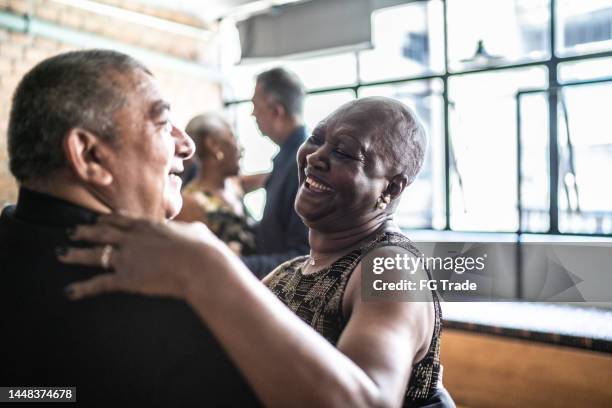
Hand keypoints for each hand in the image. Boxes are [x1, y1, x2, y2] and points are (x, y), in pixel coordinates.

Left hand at [58, 213, 223, 299]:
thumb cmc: (203, 249)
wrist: (199, 264)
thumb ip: (191, 230)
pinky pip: (99, 283)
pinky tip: (69, 292)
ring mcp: (127, 257)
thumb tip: (197, 230)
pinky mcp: (126, 278)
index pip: (121, 219)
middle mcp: (132, 238)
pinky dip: (82, 288)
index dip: (107, 219)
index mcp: (148, 225)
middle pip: (102, 232)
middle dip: (85, 231)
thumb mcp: (198, 232)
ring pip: (94, 254)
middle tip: (72, 230)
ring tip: (60, 252)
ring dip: (75, 253)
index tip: (99, 219)